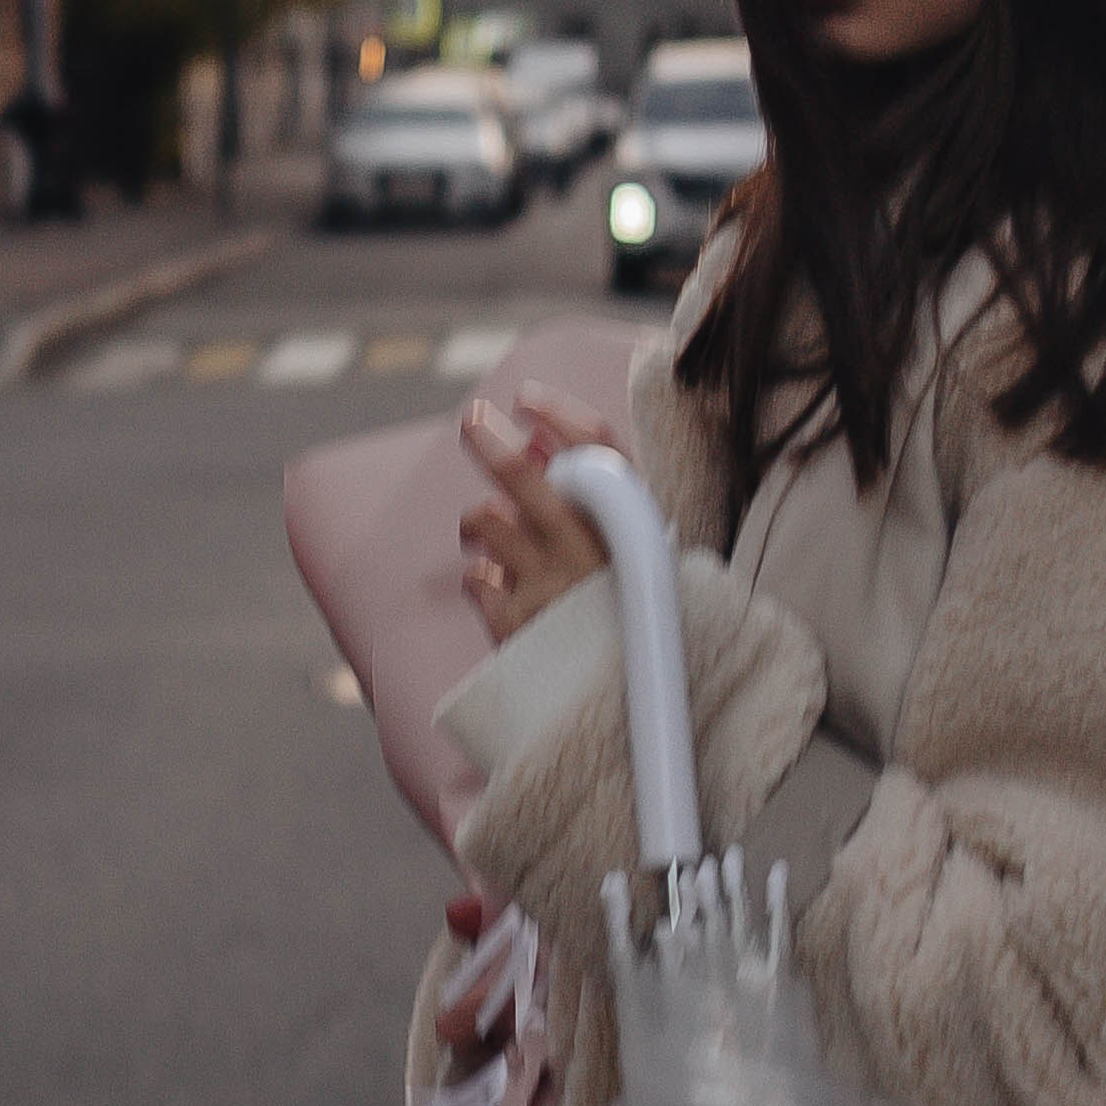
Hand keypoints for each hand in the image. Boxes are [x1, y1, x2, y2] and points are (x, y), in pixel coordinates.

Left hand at [458, 386, 620, 646]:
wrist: (617, 709)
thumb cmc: (620, 617)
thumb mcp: (623, 556)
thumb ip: (584, 501)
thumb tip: (533, 441)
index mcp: (631, 531)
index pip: (605, 455)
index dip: (562, 416)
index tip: (528, 397)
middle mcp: (591, 558)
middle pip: (530, 482)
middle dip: (495, 444)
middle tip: (474, 418)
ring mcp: (549, 592)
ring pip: (489, 520)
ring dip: (480, 518)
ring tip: (485, 531)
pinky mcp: (514, 627)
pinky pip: (475, 576)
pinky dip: (481, 576)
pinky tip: (501, 587)